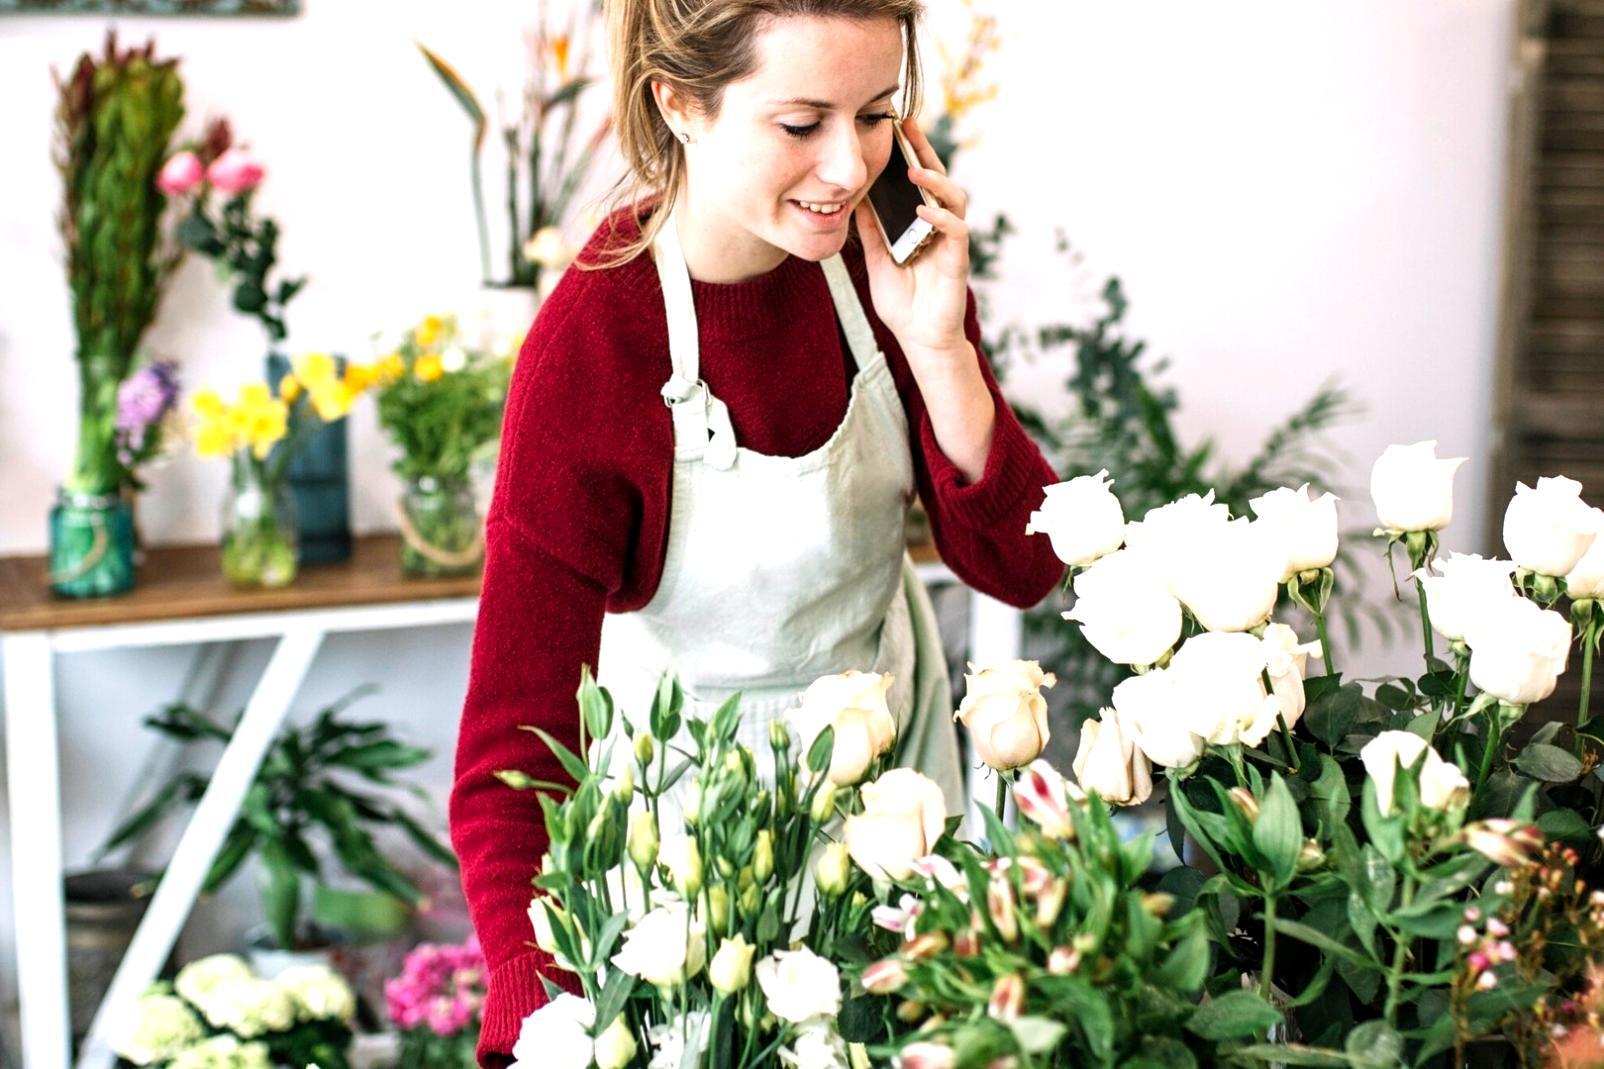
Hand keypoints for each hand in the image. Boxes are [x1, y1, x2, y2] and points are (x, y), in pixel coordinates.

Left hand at [853, 116, 971, 367]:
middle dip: (924, 150)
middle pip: (937, 178)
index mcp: (920, 222)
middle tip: (908, 125)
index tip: (894, 127)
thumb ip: (872, 229)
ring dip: (935, 181)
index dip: (910, 153)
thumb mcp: (877, 258)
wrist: (919, 339)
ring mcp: (950, 241)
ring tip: (915, 169)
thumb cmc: (902, 301)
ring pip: (954, 198)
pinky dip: (940, 218)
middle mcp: (939, 225)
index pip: (917, 180)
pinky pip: (956, 231)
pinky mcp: (957, 260)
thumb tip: (855, 197)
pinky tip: (923, 210)